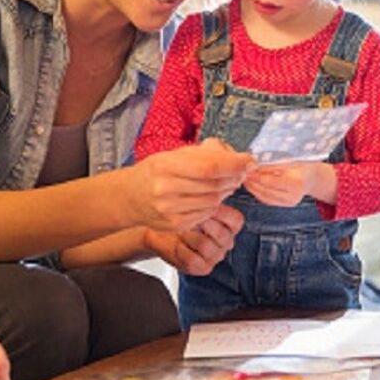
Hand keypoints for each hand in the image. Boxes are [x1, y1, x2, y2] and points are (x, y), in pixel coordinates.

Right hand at [128, 138, 252, 230]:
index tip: (249, 161)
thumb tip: (236, 157)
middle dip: (234, 177)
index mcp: (165, 166)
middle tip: (241, 170)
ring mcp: (171, 210)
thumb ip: (204, 155)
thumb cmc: (155, 172)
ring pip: (215, 201)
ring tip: (223, 182)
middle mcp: (166, 189)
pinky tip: (208, 196)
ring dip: (226, 190)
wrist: (130, 198)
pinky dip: (214, 204)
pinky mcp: (177, 225)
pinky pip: (207, 213)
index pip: (209, 166)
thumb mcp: (174, 155)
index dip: (234, 164)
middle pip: (215, 185)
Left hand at [143, 204, 243, 275]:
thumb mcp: (195, 202)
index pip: (236, 220)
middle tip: (187, 215)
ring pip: (206, 246)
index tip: (204, 205)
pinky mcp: (202, 268)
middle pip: (222, 234)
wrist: (160, 230)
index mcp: (231, 225)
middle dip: (202, 223)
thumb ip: (207, 196)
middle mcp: (226, 242)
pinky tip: (177, 243)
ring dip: (189, 235)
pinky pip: (193, 259)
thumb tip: (211, 184)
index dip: (220, 212)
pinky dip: (181, 250)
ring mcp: (215, 256)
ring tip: (180, 229)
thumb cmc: (179, 214)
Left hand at [244, 162, 332, 206]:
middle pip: (267, 189)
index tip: (248, 167)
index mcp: (297, 182)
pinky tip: (251, 185)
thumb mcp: (291, 159)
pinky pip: (267, 200)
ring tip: (245, 177)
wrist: (312, 176)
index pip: (272, 180)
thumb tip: (254, 163)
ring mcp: (290, 202)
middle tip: (242, 172)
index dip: (258, 174)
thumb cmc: (302, 163)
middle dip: (253, 181)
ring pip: (265, 196)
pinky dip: (257, 192)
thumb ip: (274, 163)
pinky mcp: (286, 205)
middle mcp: (294, 195)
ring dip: (253, 187)